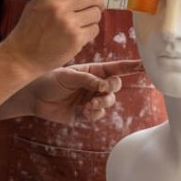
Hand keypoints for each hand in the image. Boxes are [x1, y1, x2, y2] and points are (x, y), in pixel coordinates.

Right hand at [4, 0, 106, 76]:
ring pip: (96, 14)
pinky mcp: (75, 40)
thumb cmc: (29, 30)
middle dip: (99, 0)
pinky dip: (90, 31)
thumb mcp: (37, 4)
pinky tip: (78, 34)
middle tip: (97, 5)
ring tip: (81, 23)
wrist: (21, 56)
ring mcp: (68, 24)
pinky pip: (94, 30)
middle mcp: (58, 7)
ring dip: (93, 17)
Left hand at [26, 60, 143, 123]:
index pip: (116, 68)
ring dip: (102, 103)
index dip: (131, 67)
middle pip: (116, 86)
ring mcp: (91, 99)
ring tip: (89, 104)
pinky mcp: (85, 113)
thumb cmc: (50, 80)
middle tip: (101, 90)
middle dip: (111, 89)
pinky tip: (84, 111)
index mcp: (93, 71)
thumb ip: (88, 79)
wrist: (35, 97)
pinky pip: (99, 115)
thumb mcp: (69, 76)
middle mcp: (95, 84)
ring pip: (109, 102)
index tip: (145, 66)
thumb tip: (105, 86)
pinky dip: (95, 114)